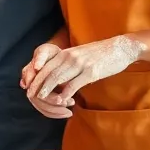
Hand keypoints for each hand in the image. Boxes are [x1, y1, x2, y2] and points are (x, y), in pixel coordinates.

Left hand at [24, 35, 145, 107]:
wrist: (120, 48)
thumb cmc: (100, 54)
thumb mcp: (79, 55)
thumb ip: (67, 64)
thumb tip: (57, 78)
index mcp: (66, 53)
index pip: (45, 66)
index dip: (35, 78)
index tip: (28, 87)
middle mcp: (70, 57)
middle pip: (48, 73)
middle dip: (37, 86)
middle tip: (30, 96)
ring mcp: (80, 64)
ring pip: (58, 79)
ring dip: (48, 90)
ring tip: (41, 99)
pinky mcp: (90, 72)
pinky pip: (74, 84)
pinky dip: (66, 94)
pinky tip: (62, 100)